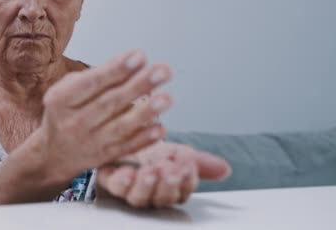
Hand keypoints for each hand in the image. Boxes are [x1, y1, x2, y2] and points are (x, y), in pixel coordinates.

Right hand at [34, 49, 173, 180]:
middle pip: (109, 103)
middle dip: (138, 85)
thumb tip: (130, 63)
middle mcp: (73, 123)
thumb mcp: (66, 90)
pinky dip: (144, 139)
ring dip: (145, 112)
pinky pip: (125, 148)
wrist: (52, 154)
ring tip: (166, 98)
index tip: (139, 55)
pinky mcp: (103, 158)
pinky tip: (160, 127)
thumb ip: (94, 77)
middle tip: (162, 71)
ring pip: (120, 127)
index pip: (91, 83)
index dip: (116, 69)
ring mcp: (89, 143)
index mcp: (60, 100)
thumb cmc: (66, 111)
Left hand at [97, 141, 230, 207]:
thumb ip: (200, 162)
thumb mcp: (178, 152)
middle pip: (162, 198)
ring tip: (151, 170)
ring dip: (147, 185)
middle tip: (171, 169)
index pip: (183, 191)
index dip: (186, 179)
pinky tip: (128, 172)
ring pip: (139, 197)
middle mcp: (151, 193)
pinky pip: (116, 187)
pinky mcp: (110, 181)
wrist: (124, 136)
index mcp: (170, 189)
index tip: (188, 163)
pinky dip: (122, 181)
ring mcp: (130, 189)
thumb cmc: (152, 150)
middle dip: (168, 184)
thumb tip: (225, 169)